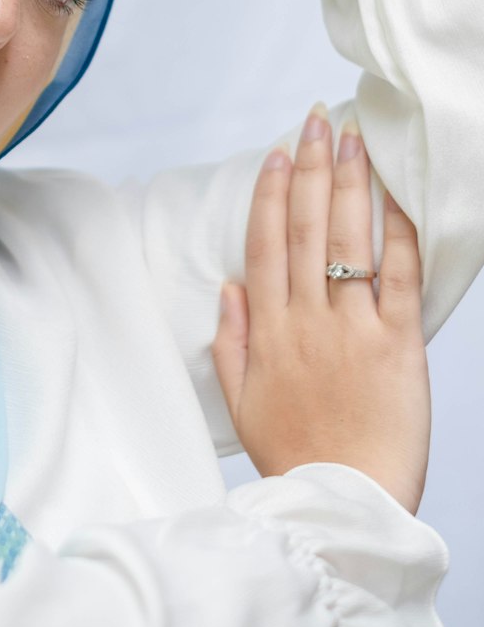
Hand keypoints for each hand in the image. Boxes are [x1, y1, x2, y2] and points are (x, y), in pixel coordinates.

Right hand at [211, 108, 430, 515]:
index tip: (277, 152)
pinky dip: (397, 234)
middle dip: (309, 168)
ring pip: (346, 239)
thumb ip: (231, 341)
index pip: (265, 242)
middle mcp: (306, 318)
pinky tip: (396, 197)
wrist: (345, 505)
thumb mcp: (242, 403)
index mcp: (268, 329)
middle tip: (317, 122)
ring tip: (353, 139)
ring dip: (348, 183)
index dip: (269, 192)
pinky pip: (398, 278)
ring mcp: (352, 328)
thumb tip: (228, 288)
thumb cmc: (295, 458)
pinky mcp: (398, 345)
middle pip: (304, 226)